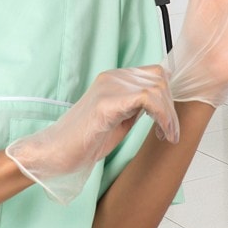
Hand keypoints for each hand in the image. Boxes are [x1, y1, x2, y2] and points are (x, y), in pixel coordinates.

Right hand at [6, 65, 177, 203]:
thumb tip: (162, 102)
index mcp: (115, 79)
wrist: (55, 153)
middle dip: (171, 107)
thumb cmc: (85, 141)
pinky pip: (147, 99)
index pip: (154, 74)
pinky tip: (162, 133)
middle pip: (160, 78)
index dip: (168, 97)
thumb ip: (137, 107)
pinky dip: (162, 116)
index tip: (169, 122)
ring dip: (169, 114)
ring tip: (168, 135)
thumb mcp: (120, 119)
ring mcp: (109, 87)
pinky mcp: (106, 103)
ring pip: (157, 87)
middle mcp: (113, 77)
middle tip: (171, 133)